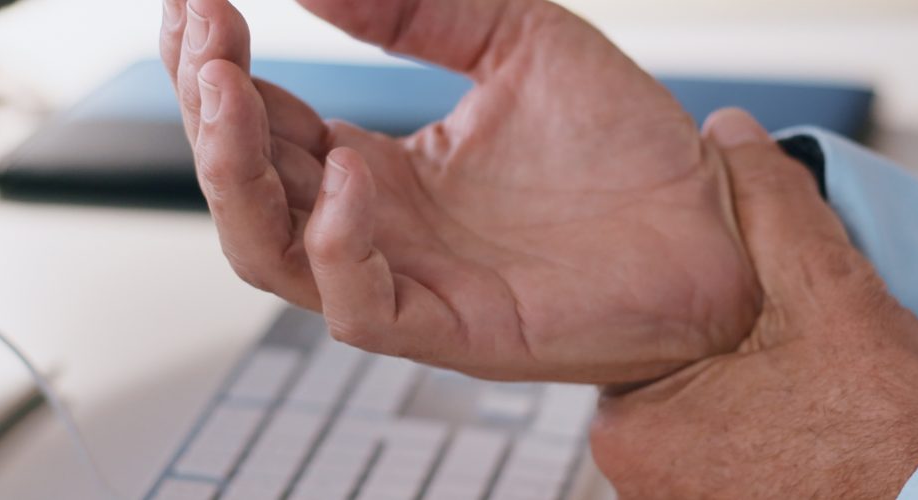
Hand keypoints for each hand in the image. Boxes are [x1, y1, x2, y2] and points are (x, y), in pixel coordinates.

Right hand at [158, 0, 757, 382]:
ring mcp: (411, 279)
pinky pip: (360, 308)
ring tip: (231, 89)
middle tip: (204, 33)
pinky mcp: (455, 328)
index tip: (198, 2)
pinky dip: (338, 247)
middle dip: (206, 107)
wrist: (719, 220)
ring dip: (233, 175)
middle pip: (244, 186)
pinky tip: (348, 174)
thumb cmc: (628, 150)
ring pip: (271, 254)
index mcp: (379, 167)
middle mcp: (380, 227)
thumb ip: (417, 9)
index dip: (214, 67)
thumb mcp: (516, 40)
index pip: (261, 123)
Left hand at [589, 110, 917, 498]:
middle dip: (736, 346)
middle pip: (679, 371)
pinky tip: (820, 429)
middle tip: (802, 347)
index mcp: (631, 428)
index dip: (714, 294)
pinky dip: (772, 439)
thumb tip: (731, 132)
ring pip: (710, 417)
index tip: (766, 299)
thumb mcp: (828, 290)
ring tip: (818, 391)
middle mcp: (638, 484)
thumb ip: (772, 203)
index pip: (648, 325)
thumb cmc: (888, 438)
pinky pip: (736, 462)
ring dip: (755, 392)